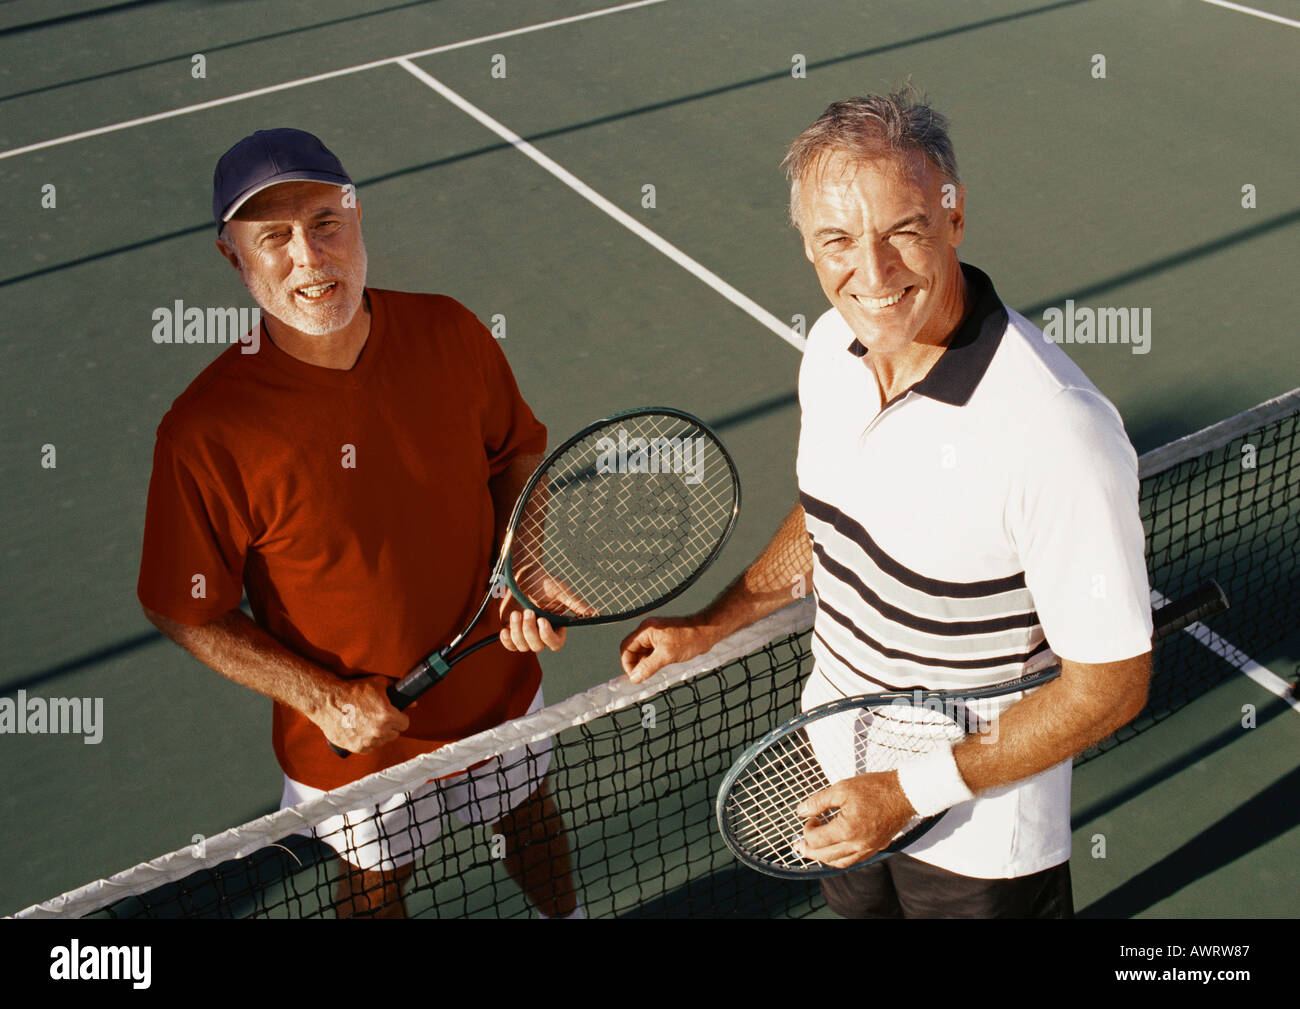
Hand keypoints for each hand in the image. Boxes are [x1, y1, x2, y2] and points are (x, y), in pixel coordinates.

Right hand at [319, 676, 409, 754]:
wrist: (328, 701)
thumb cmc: (353, 690)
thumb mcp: (379, 683)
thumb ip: (397, 691)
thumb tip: (413, 703)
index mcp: (387, 716)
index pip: (405, 724)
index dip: (400, 718)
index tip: (395, 715)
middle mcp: (379, 731)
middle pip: (395, 733)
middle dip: (390, 726)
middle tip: (380, 718)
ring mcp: (368, 741)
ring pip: (382, 741)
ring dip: (379, 734)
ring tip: (368, 722)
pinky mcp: (357, 748)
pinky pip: (370, 747)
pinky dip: (367, 741)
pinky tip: (361, 729)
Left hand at [497, 575, 593, 652]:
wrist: (522, 575)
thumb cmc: (543, 582)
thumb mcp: (560, 590)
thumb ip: (575, 603)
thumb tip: (593, 613)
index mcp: (556, 626)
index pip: (555, 643)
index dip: (548, 636)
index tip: (542, 620)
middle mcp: (541, 633)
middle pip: (538, 647)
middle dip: (530, 631)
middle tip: (528, 611)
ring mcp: (526, 633)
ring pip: (523, 646)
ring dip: (518, 631)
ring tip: (516, 613)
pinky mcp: (512, 631)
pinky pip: (510, 645)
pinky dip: (506, 640)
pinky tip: (505, 629)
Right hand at [619, 616, 717, 683]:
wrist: (707, 632)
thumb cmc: (690, 638)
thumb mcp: (666, 656)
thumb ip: (648, 667)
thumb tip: (635, 677)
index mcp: (646, 630)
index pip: (626, 648)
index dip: (628, 664)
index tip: (635, 677)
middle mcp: (648, 631)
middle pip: (633, 650)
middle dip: (637, 664)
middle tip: (644, 677)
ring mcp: (655, 635)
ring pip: (643, 652)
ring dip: (645, 664)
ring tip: (655, 672)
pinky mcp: (663, 640)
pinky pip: (652, 652)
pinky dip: (653, 661)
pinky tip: (660, 667)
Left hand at [793, 771, 917, 869]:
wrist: (905, 792)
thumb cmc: (875, 788)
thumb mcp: (842, 788)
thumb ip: (818, 801)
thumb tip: (801, 811)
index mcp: (848, 830)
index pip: (817, 840)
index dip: (807, 830)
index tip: (810, 819)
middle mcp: (858, 845)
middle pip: (825, 856)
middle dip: (809, 851)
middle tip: (798, 845)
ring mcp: (869, 848)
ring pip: (840, 862)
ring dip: (824, 857)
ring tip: (814, 849)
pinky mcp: (877, 848)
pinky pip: (854, 860)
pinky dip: (840, 857)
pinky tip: (835, 848)